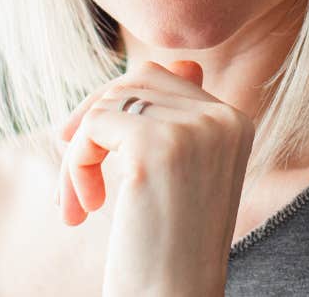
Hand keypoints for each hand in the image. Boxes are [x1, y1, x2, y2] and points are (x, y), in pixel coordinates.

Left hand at [56, 60, 253, 296]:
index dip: (114, 113)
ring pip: (106, 104)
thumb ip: (179, 116)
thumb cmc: (168, 249)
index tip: (93, 161)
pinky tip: (84, 209)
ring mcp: (193, 130)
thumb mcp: (184, 175)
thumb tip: (184, 60)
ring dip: (78, 155)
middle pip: (132, 79)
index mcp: (235, 121)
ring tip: (79, 205)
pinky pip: (92, 127)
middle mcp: (223, 118)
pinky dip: (75, 167)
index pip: (160, 77)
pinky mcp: (156, 147)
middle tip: (73, 180)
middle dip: (92, 122)